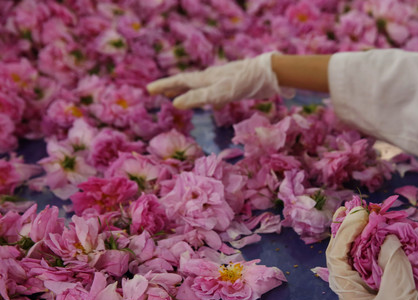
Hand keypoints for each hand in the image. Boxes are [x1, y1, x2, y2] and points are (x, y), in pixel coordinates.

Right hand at [146, 52, 292, 108]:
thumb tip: (175, 105)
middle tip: (157, 93)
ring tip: (177, 98)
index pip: (179, 82)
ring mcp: (222, 81)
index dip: (164, 86)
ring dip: (187, 93)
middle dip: (171, 88)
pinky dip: (208, 99)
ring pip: (199, 87)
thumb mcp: (218, 93)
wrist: (268, 74)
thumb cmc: (243, 83)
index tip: (148, 90)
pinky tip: (213, 105)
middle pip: (186, 83)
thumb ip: (198, 98)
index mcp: (205, 79)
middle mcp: (210, 78)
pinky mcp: (233, 86)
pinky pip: (214, 93)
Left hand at [326, 207, 417, 299]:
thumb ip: (392, 260)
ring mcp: (362, 290)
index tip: (358, 215)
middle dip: (347, 229)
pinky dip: (374, 248)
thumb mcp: (397, 291)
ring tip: (365, 215)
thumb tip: (388, 237)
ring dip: (361, 236)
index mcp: (347, 292)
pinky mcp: (376, 290)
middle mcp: (350, 289)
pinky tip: (381, 235)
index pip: (336, 255)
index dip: (344, 232)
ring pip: (355, 257)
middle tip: (353, 207)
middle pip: (342, 253)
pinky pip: (371, 264)